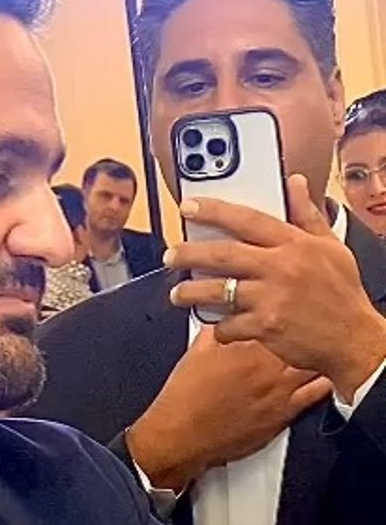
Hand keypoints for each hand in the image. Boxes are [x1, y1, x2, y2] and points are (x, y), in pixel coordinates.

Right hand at [127, 327, 330, 493]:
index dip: (289, 308)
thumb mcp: (197, 350)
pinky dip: (326, 379)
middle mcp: (269, 365)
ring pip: (317, 362)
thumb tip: (225, 312)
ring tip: (324, 345)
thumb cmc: (186, 397)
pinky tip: (325, 373)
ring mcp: (280, 390)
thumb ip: (216, 327)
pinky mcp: (285, 413)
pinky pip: (318, 392)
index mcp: (247, 344)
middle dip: (310, 328)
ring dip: (321, 352)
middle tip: (316, 322)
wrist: (183, 435)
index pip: (280, 317)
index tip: (290, 305)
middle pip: (304, 338)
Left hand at [166, 176, 385, 399]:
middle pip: (224, 254)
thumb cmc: (342, 295)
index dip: (214, 211)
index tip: (190, 207)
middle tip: (172, 254)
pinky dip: (219, 327)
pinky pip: (229, 325)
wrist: (353, 340)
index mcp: (295, 245)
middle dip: (190, 253)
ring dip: (192, 292)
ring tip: (178, 293)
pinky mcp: (266, 327)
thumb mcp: (331, 248)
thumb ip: (308, 215)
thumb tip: (296, 184)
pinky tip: (218, 326)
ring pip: (219, 291)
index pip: (248, 219)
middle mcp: (281, 268)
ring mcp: (272, 298)